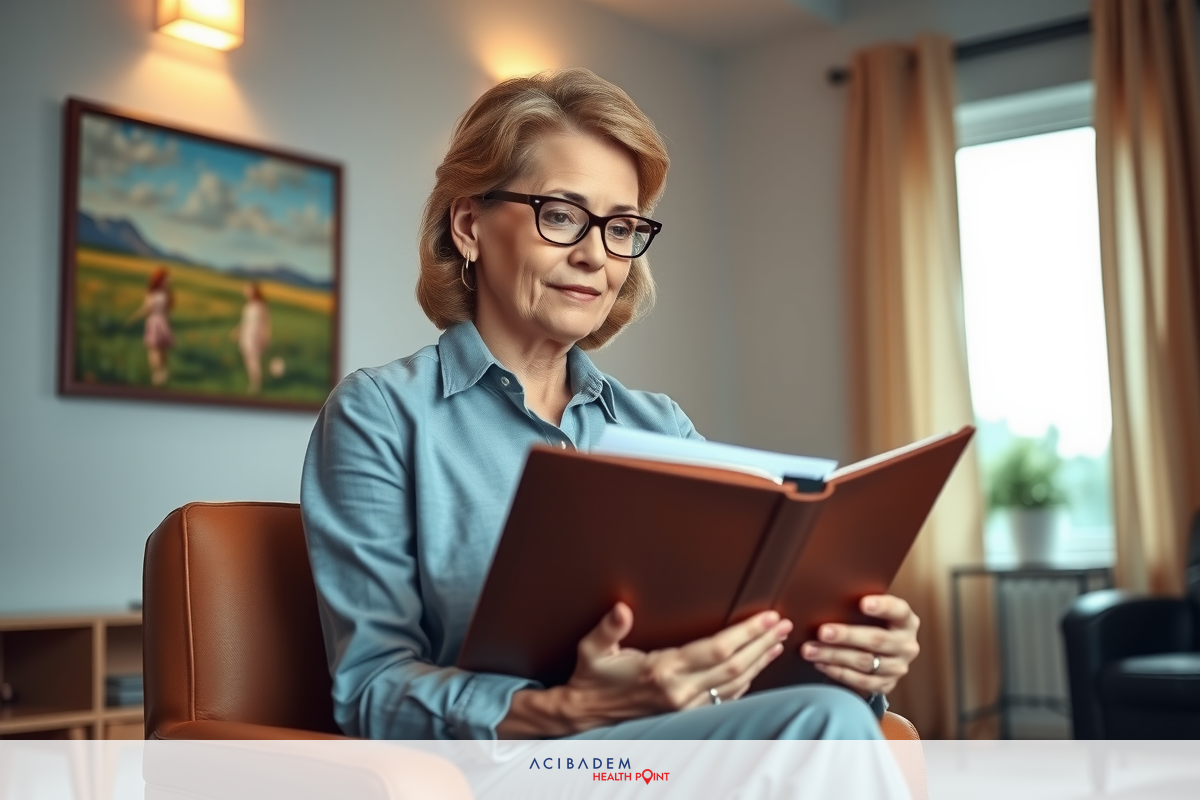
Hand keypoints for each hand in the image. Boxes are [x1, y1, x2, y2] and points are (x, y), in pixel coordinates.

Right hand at [559, 603, 791, 731]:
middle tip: (782, 624)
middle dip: (762, 643)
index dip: (746, 633)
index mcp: (662, 669)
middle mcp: (679, 690)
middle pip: (734, 666)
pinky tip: (756, 668)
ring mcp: (685, 705)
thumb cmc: (591, 677)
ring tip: (777, 642)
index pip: (716, 649)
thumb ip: (608, 629)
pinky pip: (724, 698)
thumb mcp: (592, 650)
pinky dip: (746, 682)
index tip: (766, 617)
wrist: (586, 714)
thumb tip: (622, 608)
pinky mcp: (686, 713)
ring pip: (735, 684)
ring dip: (759, 662)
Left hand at [799, 594, 918, 695]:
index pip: (898, 610)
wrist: (883, 654)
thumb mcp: (873, 612)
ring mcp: (898, 667)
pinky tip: (821, 664)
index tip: (863, 603)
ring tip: (810, 650)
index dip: (882, 606)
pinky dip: (838, 672)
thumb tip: (827, 596)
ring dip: (834, 656)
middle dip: (846, 635)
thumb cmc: (872, 624)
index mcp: (906, 621)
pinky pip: (861, 681)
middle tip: (822, 632)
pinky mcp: (887, 684)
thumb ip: (859, 605)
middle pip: (876, 640)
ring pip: (865, 662)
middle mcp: (906, 645)